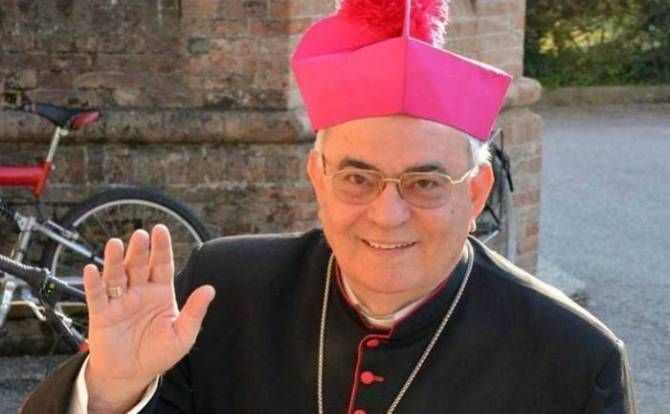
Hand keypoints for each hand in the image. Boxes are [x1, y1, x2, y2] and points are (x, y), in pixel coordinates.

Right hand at [82, 224, 214, 412]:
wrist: (132, 375)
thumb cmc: (158, 354)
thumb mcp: (183, 335)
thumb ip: (195, 312)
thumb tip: (210, 290)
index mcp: (161, 293)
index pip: (162, 265)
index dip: (162, 248)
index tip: (160, 230)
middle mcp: (140, 292)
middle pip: (139, 265)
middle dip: (140, 250)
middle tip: (140, 235)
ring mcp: (120, 301)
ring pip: (117, 275)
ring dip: (115, 260)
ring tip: (115, 244)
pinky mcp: (102, 314)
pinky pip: (96, 295)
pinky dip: (93, 283)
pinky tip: (91, 270)